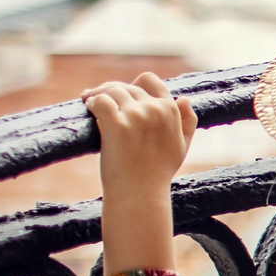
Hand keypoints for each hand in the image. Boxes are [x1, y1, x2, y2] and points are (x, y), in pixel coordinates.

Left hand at [84, 73, 195, 273]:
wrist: (140, 195)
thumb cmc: (158, 174)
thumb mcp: (181, 147)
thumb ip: (187, 122)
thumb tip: (183, 99)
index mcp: (171, 111)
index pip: (150, 80)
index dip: (133, 85)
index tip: (121, 96)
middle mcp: (155, 109)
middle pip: (126, 86)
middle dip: (110, 90)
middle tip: (95, 98)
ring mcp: (136, 116)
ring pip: (111, 90)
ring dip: (97, 94)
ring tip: (88, 102)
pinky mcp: (117, 125)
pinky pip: (100, 101)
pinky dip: (92, 102)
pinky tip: (87, 108)